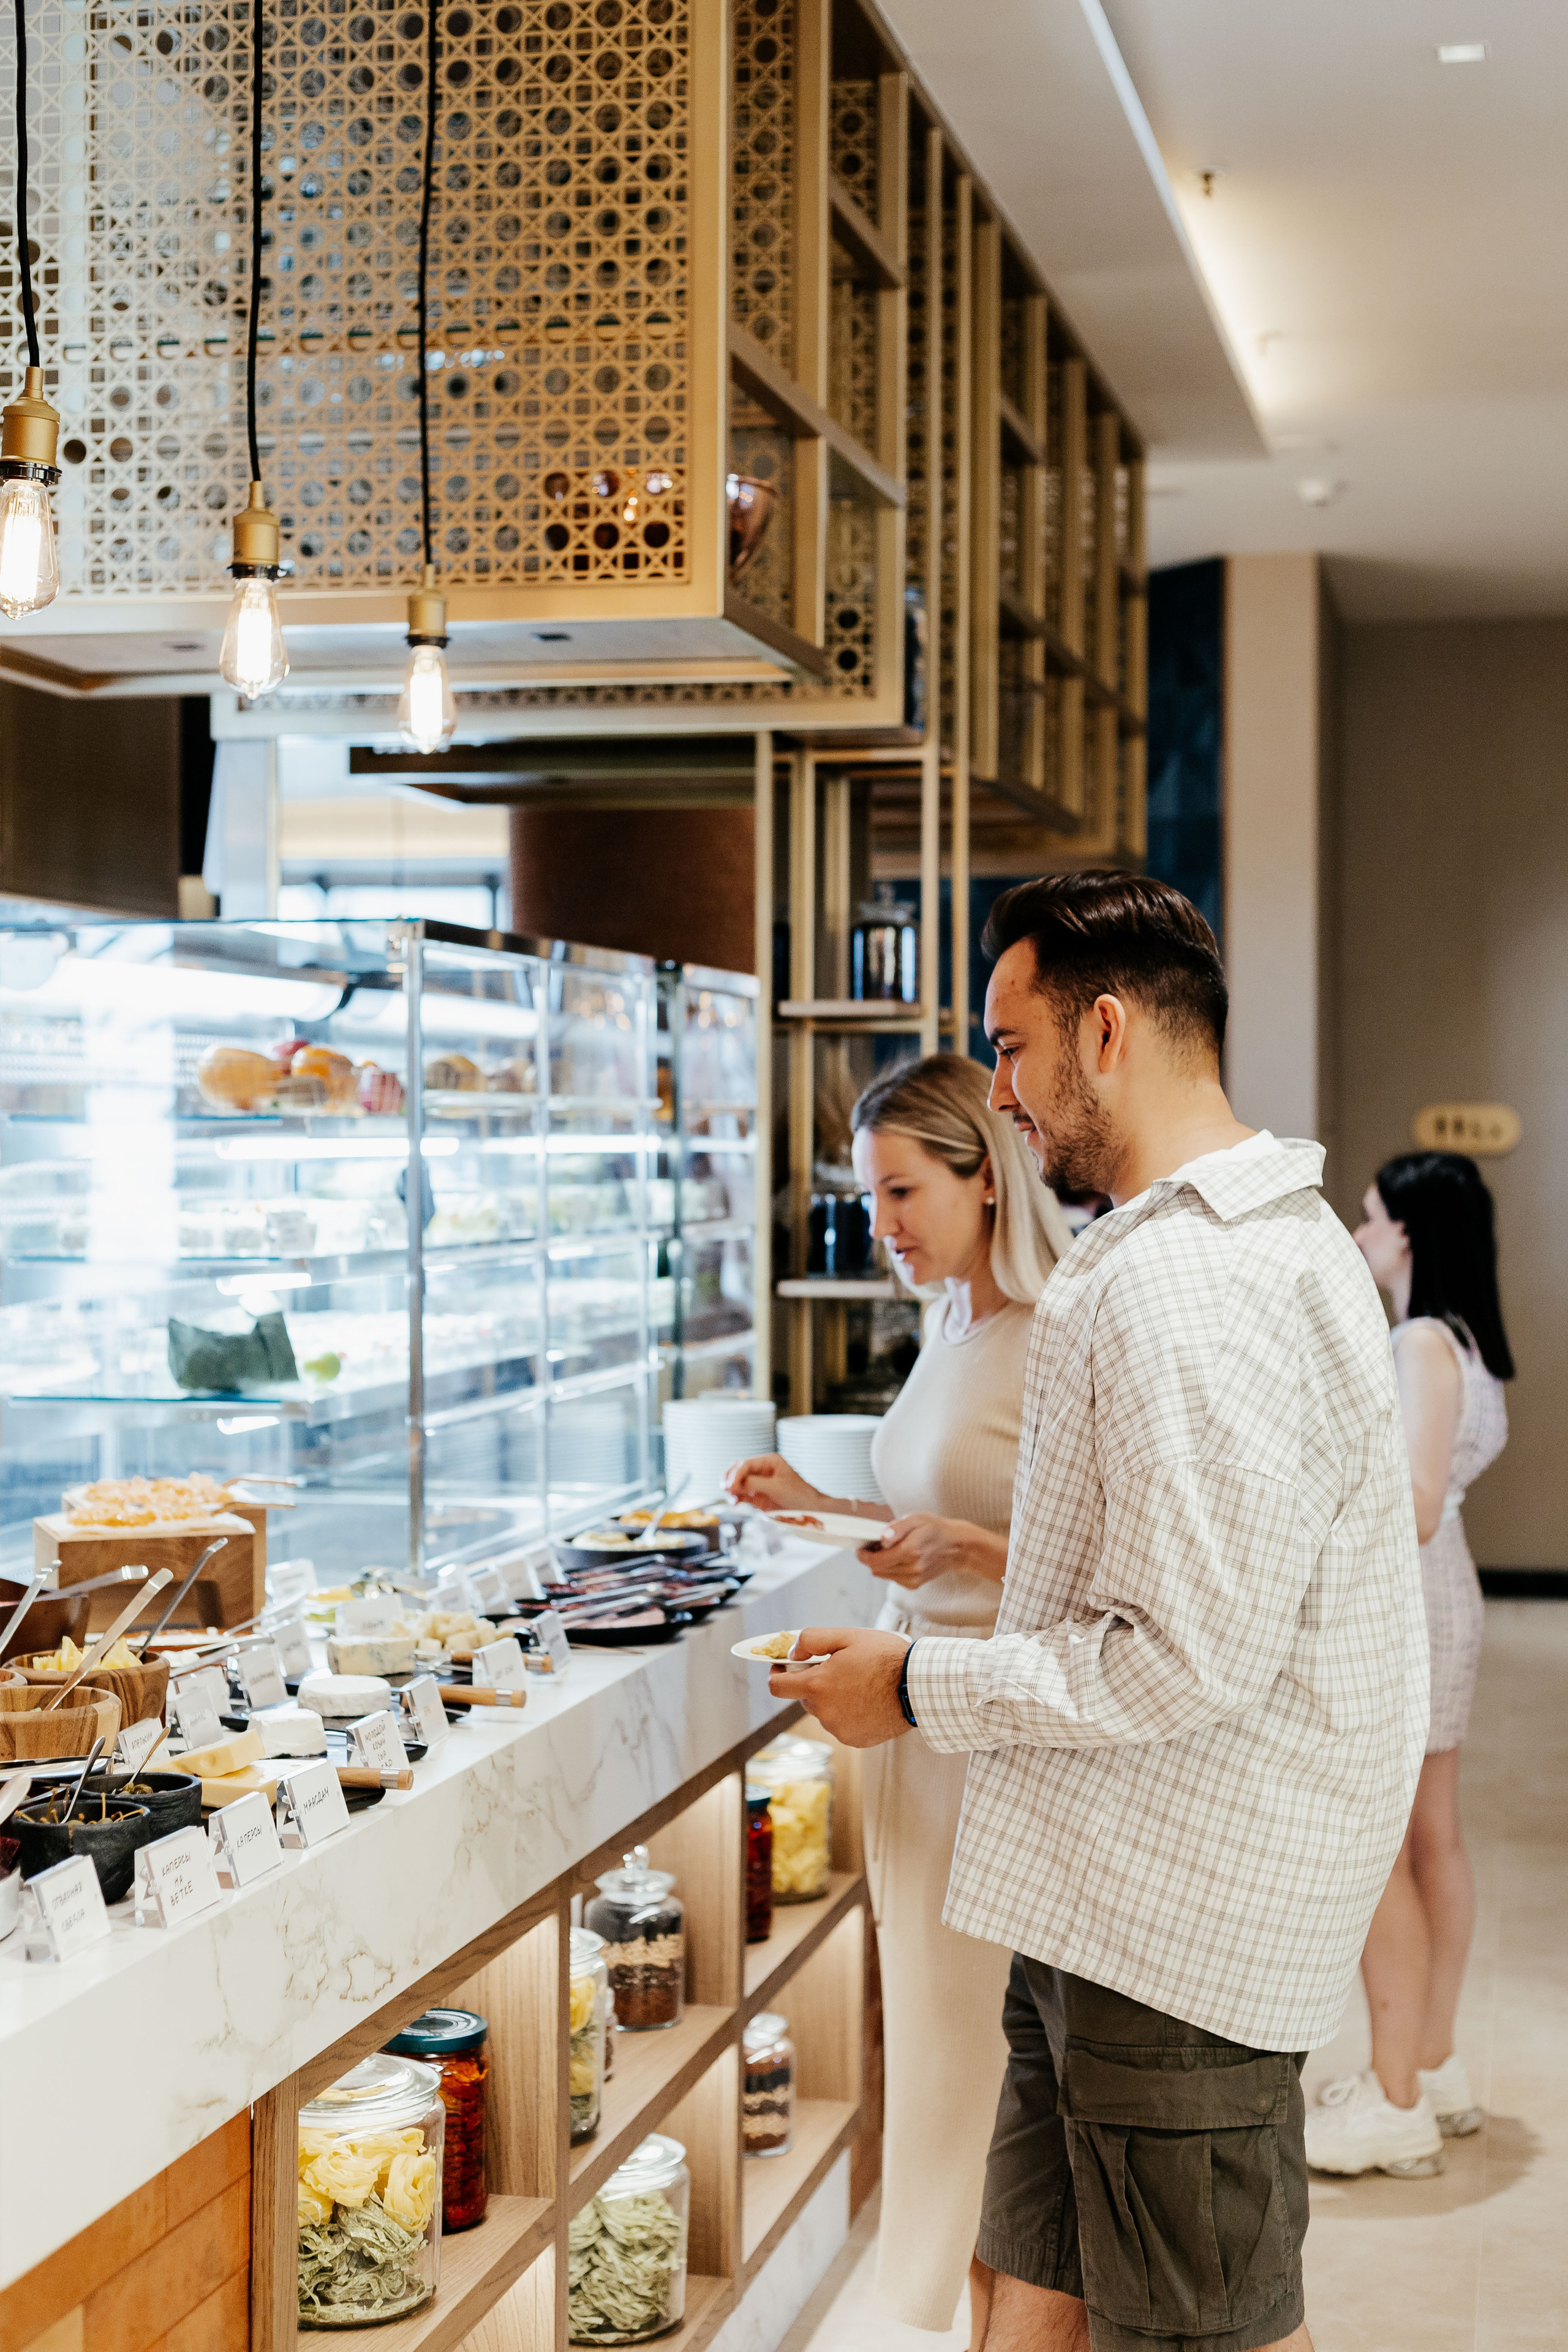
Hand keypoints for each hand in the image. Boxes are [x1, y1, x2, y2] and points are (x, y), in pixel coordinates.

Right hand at [723, 1453, 827, 1511]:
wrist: (810, 1510)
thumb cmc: (799, 1494)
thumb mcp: (776, 1487)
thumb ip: (755, 1483)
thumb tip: (735, 1484)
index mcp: (769, 1461)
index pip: (746, 1464)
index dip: (736, 1473)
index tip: (730, 1485)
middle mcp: (762, 1470)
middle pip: (739, 1470)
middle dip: (730, 1478)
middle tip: (725, 1489)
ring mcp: (759, 1483)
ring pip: (738, 1482)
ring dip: (731, 1489)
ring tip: (730, 1497)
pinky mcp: (758, 1497)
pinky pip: (742, 1494)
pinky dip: (735, 1497)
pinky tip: (734, 1501)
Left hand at [768, 1626, 911, 1746]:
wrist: (918, 1687)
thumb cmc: (885, 1657)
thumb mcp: (847, 1636)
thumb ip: (812, 1640)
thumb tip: (791, 1652)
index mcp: (817, 1686)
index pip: (777, 1686)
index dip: (777, 1673)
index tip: (784, 1666)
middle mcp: (824, 1712)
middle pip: (805, 1697)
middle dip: (816, 1683)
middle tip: (840, 1669)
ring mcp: (839, 1729)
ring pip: (825, 1711)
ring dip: (834, 1699)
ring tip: (861, 1685)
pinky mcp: (855, 1740)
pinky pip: (842, 1725)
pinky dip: (850, 1714)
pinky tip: (869, 1701)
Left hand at [858, 1513, 1006, 1588]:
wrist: (957, 1546)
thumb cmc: (936, 1529)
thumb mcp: (916, 1519)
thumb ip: (897, 1528)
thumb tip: (882, 1538)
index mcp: (910, 1551)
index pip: (877, 1561)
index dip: (864, 1556)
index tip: (860, 1549)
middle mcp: (912, 1568)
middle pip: (878, 1570)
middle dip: (871, 1559)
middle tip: (873, 1547)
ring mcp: (915, 1578)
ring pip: (885, 1575)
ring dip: (881, 1565)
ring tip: (889, 1551)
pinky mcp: (917, 1583)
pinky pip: (895, 1579)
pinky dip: (892, 1570)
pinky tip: (899, 1559)